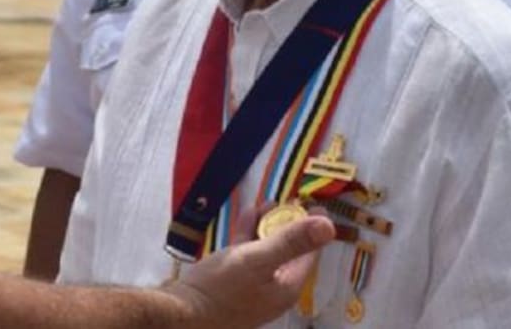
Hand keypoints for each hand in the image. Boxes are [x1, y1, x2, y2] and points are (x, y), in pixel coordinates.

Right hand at [168, 214, 334, 328]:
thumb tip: (329, 226)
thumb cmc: (222, 288)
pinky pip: (247, 254)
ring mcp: (253, 286)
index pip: (308, 253)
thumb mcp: (258, 259)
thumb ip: (292, 242)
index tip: (312, 203)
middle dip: (288, 224)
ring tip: (267, 202)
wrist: (182, 313)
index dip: (311, 228)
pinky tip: (247, 216)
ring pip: (267, 250)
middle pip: (288, 251)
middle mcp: (274, 288)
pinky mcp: (232, 281)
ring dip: (267, 226)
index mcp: (287, 286)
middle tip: (288, 198)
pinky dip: (249, 234)